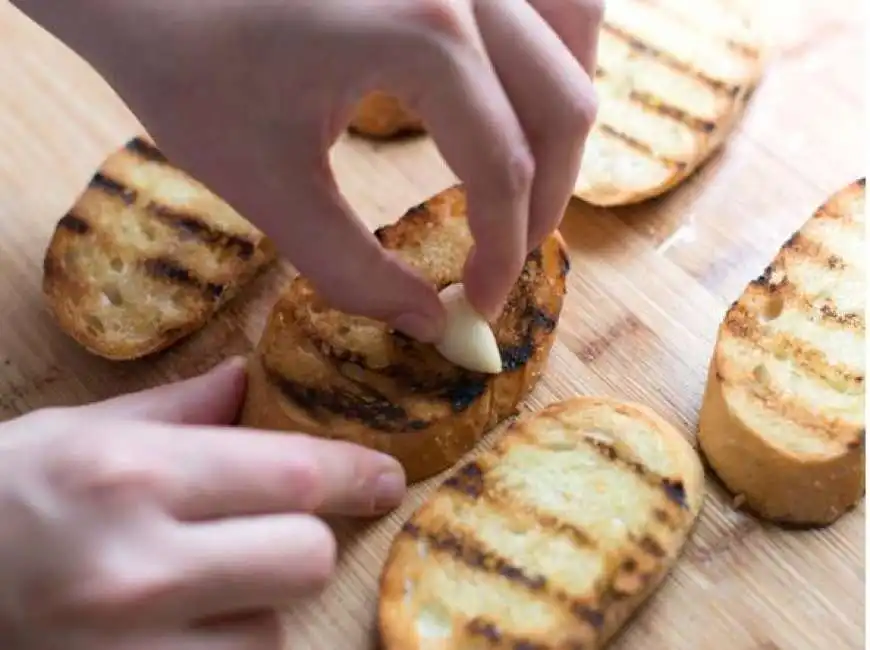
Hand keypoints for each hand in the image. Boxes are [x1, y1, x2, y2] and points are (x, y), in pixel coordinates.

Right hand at [0, 358, 405, 649]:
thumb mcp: (78, 433)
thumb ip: (178, 410)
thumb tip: (248, 381)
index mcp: (133, 477)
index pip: (291, 473)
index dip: (354, 473)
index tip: (387, 478)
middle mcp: (139, 568)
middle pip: (305, 558)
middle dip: (304, 538)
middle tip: (276, 527)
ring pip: (271, 630)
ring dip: (257, 604)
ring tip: (198, 584)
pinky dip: (225, 647)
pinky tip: (181, 624)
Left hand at [17, 0, 600, 339]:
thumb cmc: (186, 66)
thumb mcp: (268, 186)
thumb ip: (358, 271)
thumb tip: (432, 325)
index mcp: (424, 33)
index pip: (503, 168)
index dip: (503, 252)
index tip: (479, 303)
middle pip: (561, 107)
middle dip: (543, 202)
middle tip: (505, 258)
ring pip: (572, 35)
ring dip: (559, 123)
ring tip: (528, 188)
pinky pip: (541, 1)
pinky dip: (548, 58)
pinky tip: (519, 103)